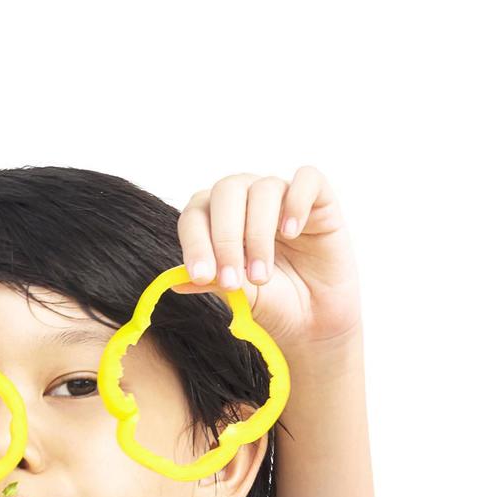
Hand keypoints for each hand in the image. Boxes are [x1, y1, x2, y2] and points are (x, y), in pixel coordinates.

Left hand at [174, 167, 360, 352]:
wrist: (315, 318)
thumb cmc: (271, 302)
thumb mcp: (237, 296)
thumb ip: (211, 282)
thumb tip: (176, 281)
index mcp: (216, 218)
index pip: (195, 215)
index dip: (195, 243)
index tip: (202, 277)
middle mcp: (246, 199)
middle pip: (226, 192)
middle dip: (225, 238)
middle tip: (232, 281)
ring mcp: (282, 196)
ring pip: (263, 188)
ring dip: (258, 234)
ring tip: (261, 275)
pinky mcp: (320, 199)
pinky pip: (307, 179)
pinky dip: (297, 201)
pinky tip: (292, 232)